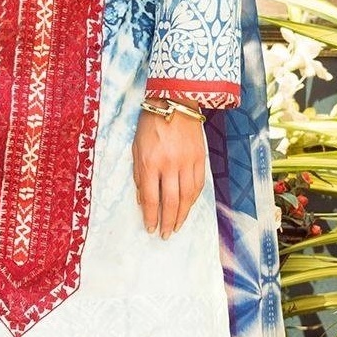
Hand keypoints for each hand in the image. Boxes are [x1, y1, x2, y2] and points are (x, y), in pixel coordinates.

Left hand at [132, 105, 205, 238]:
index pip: (151, 198)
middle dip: (168, 221)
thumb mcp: (136, 148)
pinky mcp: (200, 158)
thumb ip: (140, 175)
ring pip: (187, 197)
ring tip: (177, 227)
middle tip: (165, 235)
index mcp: (150, 162)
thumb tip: (143, 200)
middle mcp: (169, 165)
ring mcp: (187, 162)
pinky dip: (194, 199)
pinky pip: (198, 185)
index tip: (150, 229)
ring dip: (182, 215)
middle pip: (171, 201)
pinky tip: (188, 207)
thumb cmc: (150, 124)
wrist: (174, 101)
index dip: (151, 217)